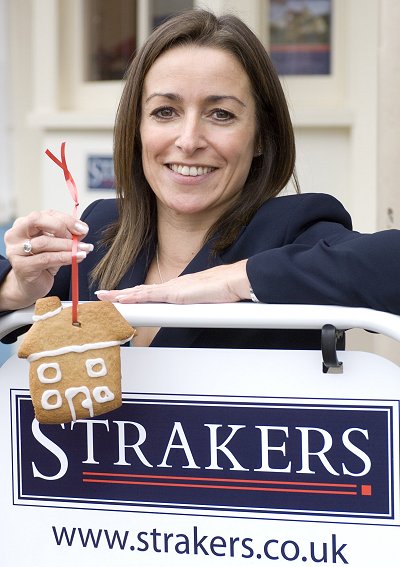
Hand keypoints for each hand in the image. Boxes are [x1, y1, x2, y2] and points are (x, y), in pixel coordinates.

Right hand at [1, 209, 92, 309]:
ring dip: (69, 245)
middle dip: (62, 227)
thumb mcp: (56, 246)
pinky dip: (66, 257)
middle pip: (37, 220)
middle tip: (80, 235)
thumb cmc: (43, 263)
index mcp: (23, 224)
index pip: (45, 214)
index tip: (83, 228)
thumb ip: (68, 236)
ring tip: (85, 249)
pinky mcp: (22, 266)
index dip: (66, 219)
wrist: (31, 286)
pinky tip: (78, 258)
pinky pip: (47, 259)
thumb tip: (83, 229)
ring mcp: (16, 251)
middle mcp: (15, 235)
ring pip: (45, 242)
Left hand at [95, 260, 250, 303]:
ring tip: (103, 297)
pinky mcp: (175, 293)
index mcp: (177, 289)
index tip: (120, 297)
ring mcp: (172, 289)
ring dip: (120, 295)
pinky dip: (134, 298)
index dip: (133, 295)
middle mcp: (171, 287)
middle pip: (139, 291)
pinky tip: (122, 299)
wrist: (234, 281)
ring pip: (140, 292)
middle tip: (102, 296)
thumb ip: (194, 308)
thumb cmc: (225, 291)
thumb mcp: (204, 303)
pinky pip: (150, 296)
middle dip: (119, 294)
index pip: (149, 292)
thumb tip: (192, 315)